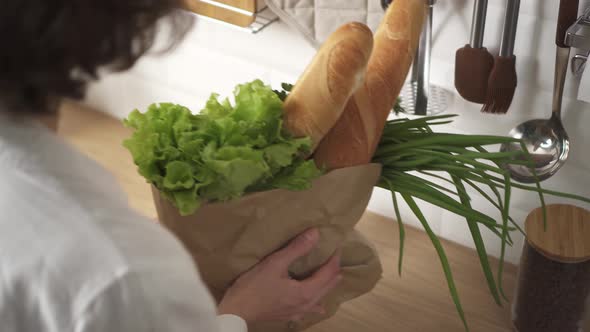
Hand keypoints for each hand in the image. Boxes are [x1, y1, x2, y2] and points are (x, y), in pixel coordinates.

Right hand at [218, 228, 341, 322]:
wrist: (236, 311)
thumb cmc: (254, 286)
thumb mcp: (275, 263)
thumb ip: (297, 248)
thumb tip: (316, 233)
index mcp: (306, 292)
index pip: (328, 273)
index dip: (334, 259)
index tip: (337, 246)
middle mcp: (306, 304)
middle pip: (328, 286)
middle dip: (334, 271)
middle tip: (336, 257)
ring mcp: (298, 312)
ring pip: (320, 298)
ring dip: (327, 285)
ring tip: (332, 276)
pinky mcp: (289, 316)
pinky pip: (310, 308)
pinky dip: (316, 302)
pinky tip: (317, 305)